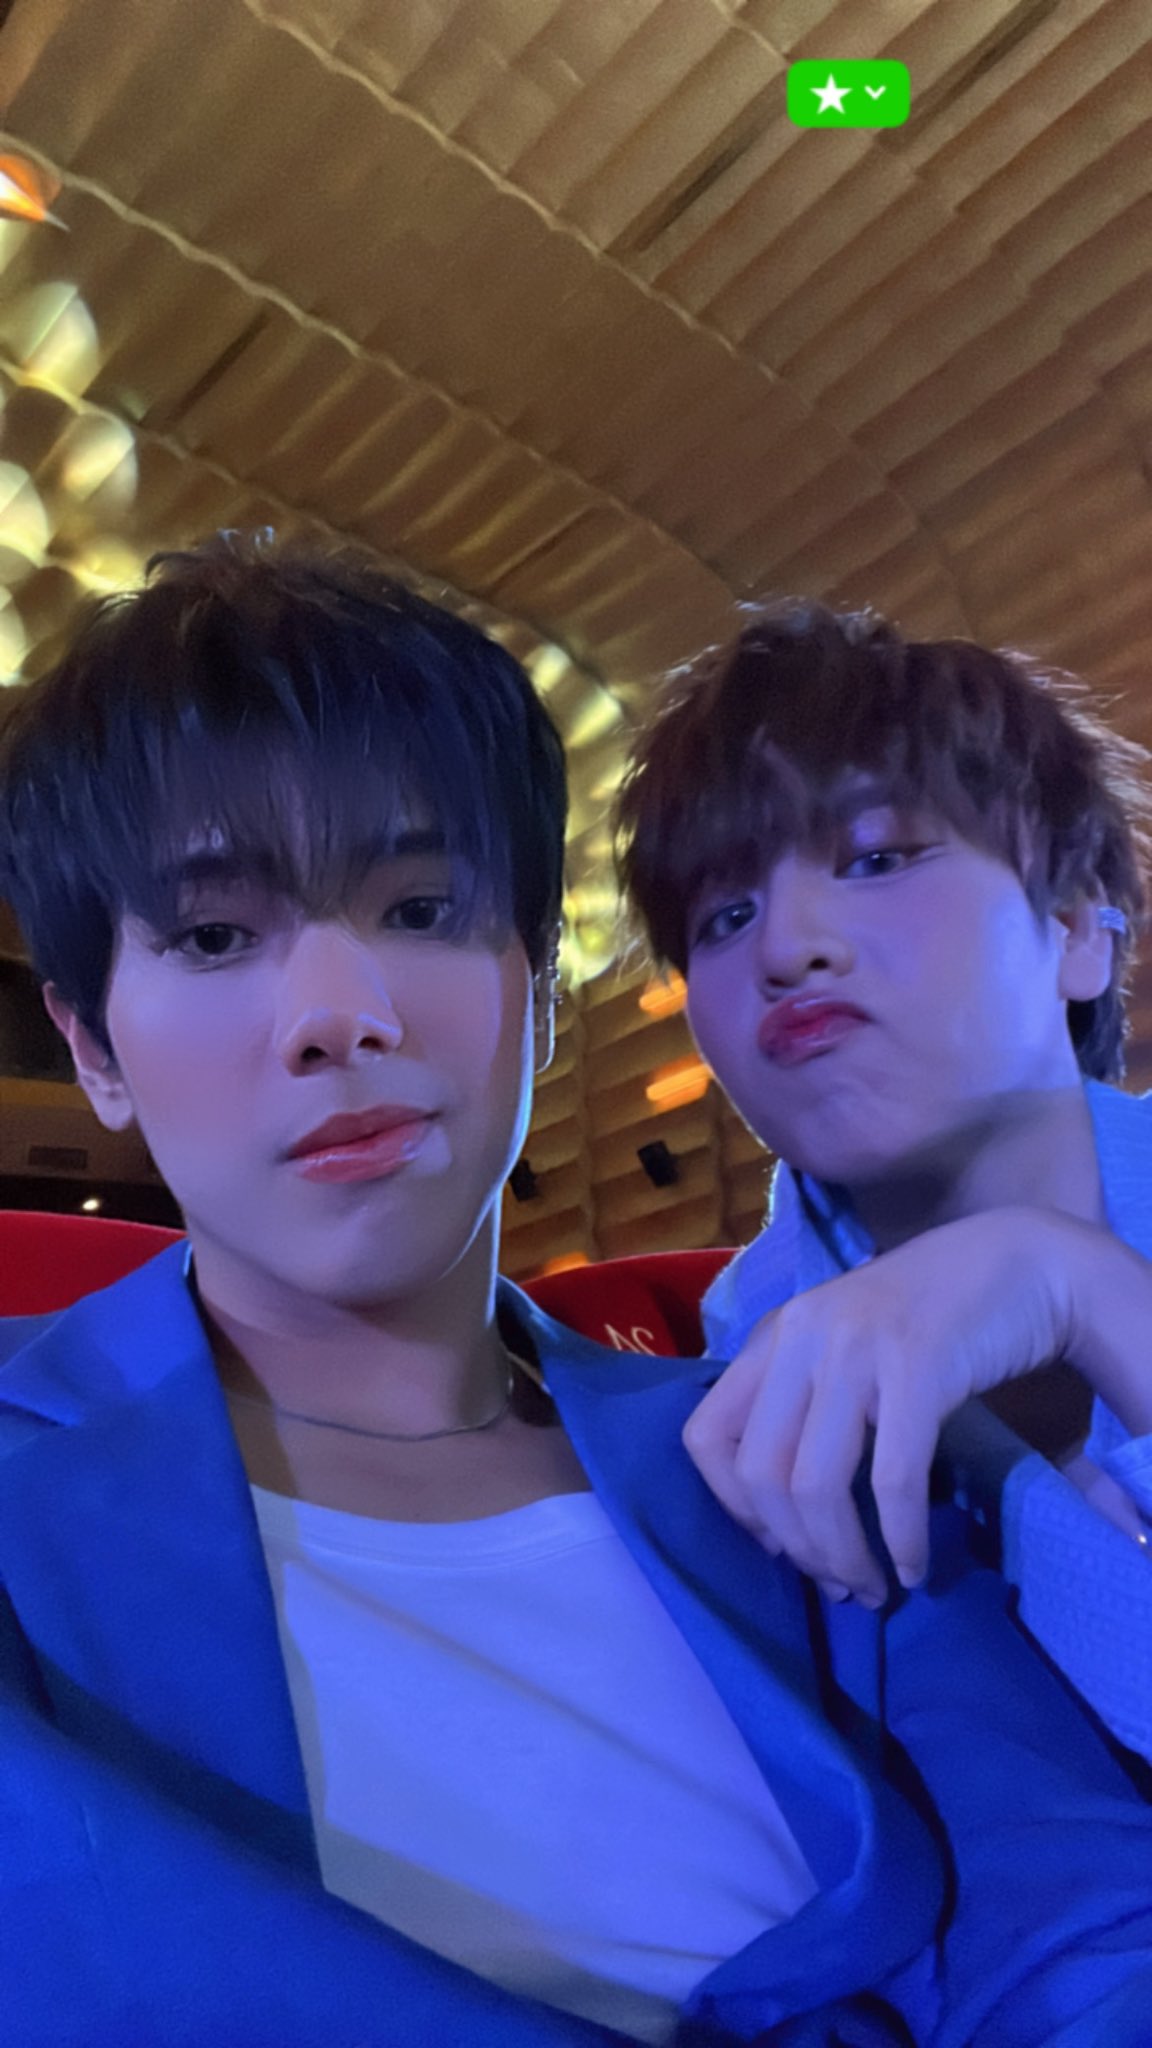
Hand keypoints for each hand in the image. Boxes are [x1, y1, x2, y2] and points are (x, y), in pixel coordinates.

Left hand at [683, 1207, 1088, 1604]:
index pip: (707, 1436)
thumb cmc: (934, 1313)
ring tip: (871, 1588)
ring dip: (842, 1556)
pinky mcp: (917, 1367)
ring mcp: (856, 1349)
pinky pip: (891, 1480)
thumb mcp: (846, 1343)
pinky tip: (913, 1567)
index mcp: (775, 1334)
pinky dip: (900, 1538)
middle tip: (838, 1583)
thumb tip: (786, 1515)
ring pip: (815, 1486)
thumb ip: (806, 1399)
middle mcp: (801, 1336)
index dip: (734, 1508)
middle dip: (796, 1548)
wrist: (1022, 1261)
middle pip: (760, 1474)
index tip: (779, 1544)